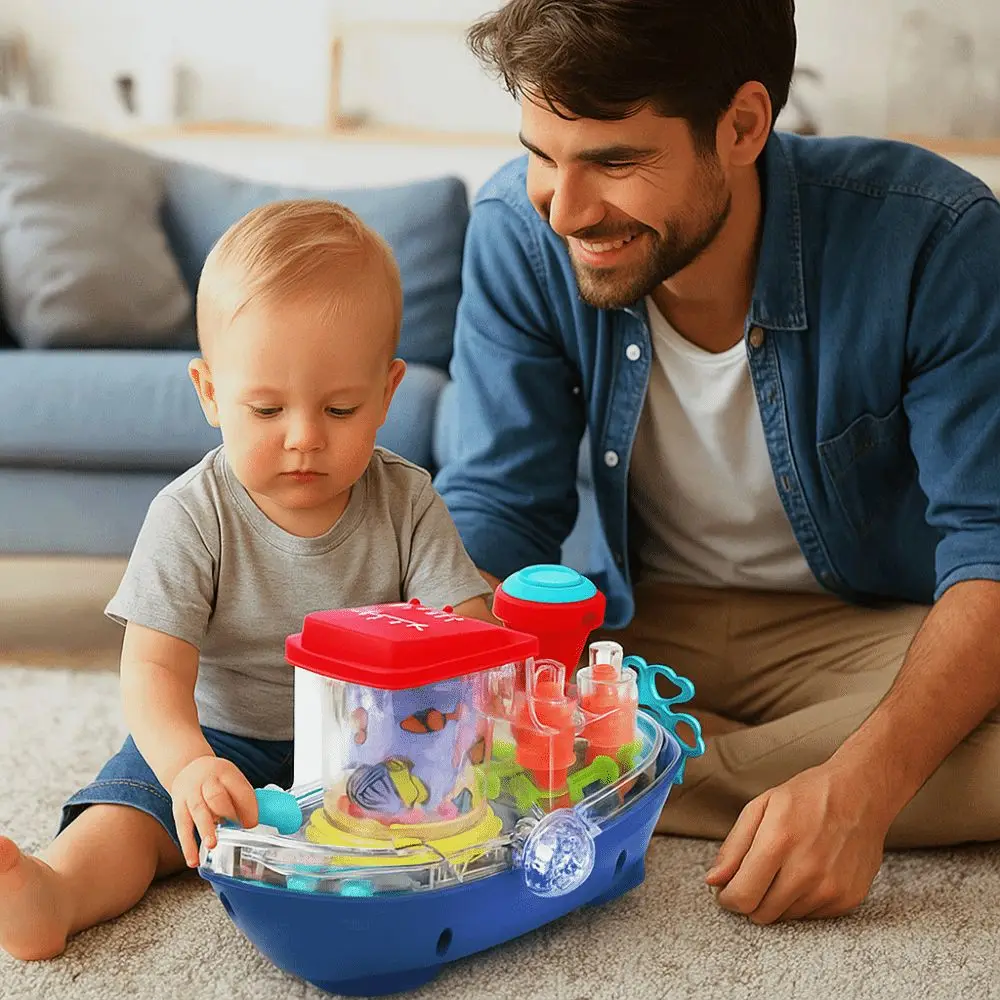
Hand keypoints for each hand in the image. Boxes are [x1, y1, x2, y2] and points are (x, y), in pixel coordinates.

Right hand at [170, 755, 258, 866]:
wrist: (188, 768)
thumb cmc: (217, 780)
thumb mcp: (231, 779)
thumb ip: (241, 798)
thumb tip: (252, 825)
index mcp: (225, 772)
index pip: (239, 788)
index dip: (248, 807)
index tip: (253, 824)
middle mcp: (206, 781)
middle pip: (216, 796)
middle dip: (228, 813)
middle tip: (236, 829)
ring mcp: (190, 794)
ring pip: (198, 810)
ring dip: (206, 829)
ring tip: (212, 845)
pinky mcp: (178, 808)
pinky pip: (182, 827)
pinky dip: (188, 846)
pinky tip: (193, 860)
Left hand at [705, 762, 888, 923]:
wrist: (861, 794)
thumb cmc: (806, 796)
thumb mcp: (761, 807)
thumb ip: (734, 847)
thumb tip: (713, 880)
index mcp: (779, 842)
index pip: (742, 896)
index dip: (727, 898)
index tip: (726, 890)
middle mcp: (806, 871)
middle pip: (761, 914)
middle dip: (749, 899)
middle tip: (752, 877)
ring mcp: (830, 888)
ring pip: (785, 917)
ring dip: (775, 900)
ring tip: (783, 868)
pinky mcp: (848, 899)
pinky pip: (810, 917)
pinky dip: (800, 901)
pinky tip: (805, 874)